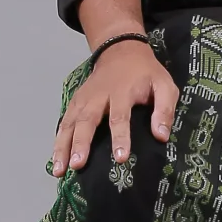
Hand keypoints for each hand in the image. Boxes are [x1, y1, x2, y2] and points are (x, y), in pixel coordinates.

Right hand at [50, 39, 180, 174]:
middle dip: (81, 144)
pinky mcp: (75, 102)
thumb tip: (161, 136)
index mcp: (122, 92)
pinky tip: (57, 159)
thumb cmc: (145, 73)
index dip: (120, 137)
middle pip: (87, 120)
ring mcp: (84, 99)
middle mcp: (98, 96)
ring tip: (60, 170)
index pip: (119, 116)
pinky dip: (58, 140)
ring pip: (70, 123)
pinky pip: (64, 122)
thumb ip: (165, 109)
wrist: (121, 50)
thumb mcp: (164, 84)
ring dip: (63, 146)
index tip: (120, 157)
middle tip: (78, 165)